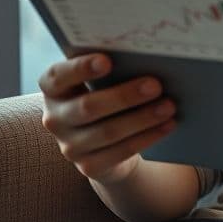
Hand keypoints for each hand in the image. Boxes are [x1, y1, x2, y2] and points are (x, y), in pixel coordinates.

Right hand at [39, 54, 176, 185]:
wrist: (105, 140)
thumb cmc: (105, 93)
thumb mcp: (101, 79)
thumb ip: (112, 66)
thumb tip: (145, 55)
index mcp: (53, 89)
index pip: (57, 77)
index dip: (80, 68)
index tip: (107, 60)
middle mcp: (55, 118)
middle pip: (87, 107)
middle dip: (124, 96)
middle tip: (156, 85)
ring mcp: (70, 146)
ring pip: (108, 132)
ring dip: (142, 118)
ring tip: (169, 106)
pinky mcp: (89, 166)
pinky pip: (120, 152)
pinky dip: (147, 137)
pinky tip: (168, 125)